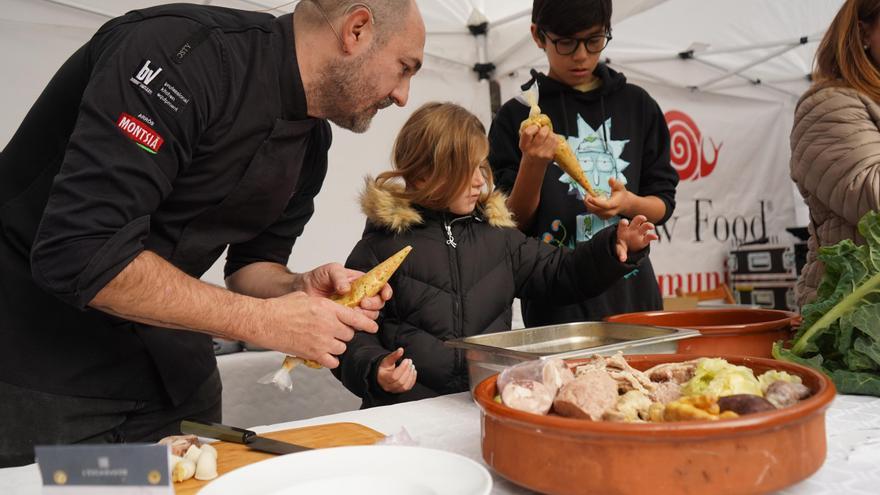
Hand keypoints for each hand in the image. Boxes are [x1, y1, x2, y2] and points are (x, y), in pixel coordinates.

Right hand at [258, 291, 379, 367]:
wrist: (265, 321)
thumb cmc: (282, 307)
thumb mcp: (306, 297)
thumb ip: (324, 305)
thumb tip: (333, 310)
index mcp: (327, 308)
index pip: (356, 317)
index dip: (367, 324)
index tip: (373, 327)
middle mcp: (328, 325)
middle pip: (349, 334)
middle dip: (344, 334)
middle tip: (335, 332)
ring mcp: (321, 341)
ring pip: (342, 348)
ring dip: (337, 346)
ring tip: (326, 342)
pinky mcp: (313, 354)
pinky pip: (332, 361)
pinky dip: (330, 359)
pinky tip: (324, 354)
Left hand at [298, 263, 392, 319]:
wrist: (303, 291)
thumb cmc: (318, 278)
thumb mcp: (329, 270)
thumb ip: (339, 276)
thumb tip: (347, 289)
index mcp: (361, 282)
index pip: (380, 286)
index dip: (386, 291)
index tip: (385, 295)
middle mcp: (360, 296)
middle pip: (378, 304)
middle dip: (373, 304)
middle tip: (362, 302)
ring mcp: (354, 309)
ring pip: (370, 316)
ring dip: (365, 315)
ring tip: (352, 310)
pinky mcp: (345, 320)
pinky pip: (356, 325)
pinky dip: (355, 324)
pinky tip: (346, 319)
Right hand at [376, 348, 416, 393]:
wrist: (382, 376)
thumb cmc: (384, 368)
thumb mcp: (387, 360)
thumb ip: (394, 355)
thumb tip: (401, 350)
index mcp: (383, 378)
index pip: (394, 376)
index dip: (402, 368)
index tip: (407, 360)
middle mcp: (388, 386)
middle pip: (400, 381)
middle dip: (407, 371)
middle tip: (410, 362)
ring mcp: (394, 390)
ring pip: (404, 386)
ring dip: (411, 375)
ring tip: (412, 366)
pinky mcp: (400, 391)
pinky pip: (408, 388)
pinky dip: (412, 380)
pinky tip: (413, 372)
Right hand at [518, 125, 556, 167]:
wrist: (533, 165)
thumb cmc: (529, 150)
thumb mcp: (525, 140)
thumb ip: (529, 126)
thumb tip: (536, 111)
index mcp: (524, 145)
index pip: (528, 133)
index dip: (534, 127)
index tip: (536, 127)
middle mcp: (532, 150)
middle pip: (542, 134)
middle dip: (544, 129)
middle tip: (544, 130)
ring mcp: (542, 154)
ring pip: (551, 136)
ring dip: (550, 133)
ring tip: (547, 135)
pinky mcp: (549, 156)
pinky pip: (555, 142)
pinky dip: (554, 138)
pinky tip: (550, 140)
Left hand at [585, 177, 629, 218]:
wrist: (623, 204)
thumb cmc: (621, 195)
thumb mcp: (620, 187)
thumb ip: (615, 183)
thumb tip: (611, 179)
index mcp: (615, 204)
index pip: (606, 205)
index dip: (597, 202)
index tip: (590, 198)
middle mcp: (610, 212)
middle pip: (597, 210)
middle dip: (589, 203)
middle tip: (586, 194)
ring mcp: (606, 215)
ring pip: (593, 211)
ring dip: (588, 204)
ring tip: (588, 196)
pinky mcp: (602, 217)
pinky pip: (593, 212)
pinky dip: (590, 206)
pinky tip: (591, 200)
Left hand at [614, 215, 657, 261]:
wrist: (627, 248)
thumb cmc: (622, 246)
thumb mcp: (619, 249)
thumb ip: (621, 253)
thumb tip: (622, 259)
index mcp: (623, 229)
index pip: (623, 223)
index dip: (624, 222)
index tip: (625, 222)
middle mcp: (632, 229)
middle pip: (636, 221)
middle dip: (640, 218)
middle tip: (643, 218)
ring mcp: (639, 233)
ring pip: (644, 226)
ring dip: (648, 225)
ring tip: (651, 227)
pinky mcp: (644, 239)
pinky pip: (649, 237)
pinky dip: (653, 237)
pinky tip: (656, 237)